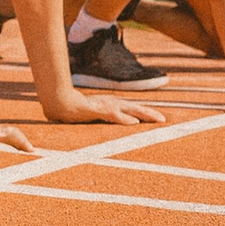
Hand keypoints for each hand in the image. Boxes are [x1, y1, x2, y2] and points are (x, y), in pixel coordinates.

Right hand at [44, 93, 166, 125]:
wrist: (60, 102)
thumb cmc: (77, 110)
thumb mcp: (94, 115)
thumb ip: (104, 118)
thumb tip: (116, 123)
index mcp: (112, 105)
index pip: (133, 108)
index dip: (147, 112)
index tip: (160, 119)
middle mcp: (111, 103)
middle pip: (135, 107)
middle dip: (150, 113)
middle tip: (164, 120)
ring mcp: (104, 105)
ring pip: (128, 109)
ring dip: (142, 114)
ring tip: (155, 120)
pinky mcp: (96, 110)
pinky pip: (112, 115)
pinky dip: (123, 118)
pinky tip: (133, 123)